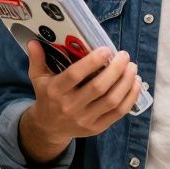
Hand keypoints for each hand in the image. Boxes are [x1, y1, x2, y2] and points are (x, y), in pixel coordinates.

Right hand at [19, 41, 142, 164]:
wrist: (49, 128)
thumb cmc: (47, 96)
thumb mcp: (38, 78)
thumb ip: (37, 59)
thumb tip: (34, 40)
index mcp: (56, 91)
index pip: (75, 75)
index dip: (92, 61)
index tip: (106, 49)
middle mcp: (70, 106)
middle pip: (99, 87)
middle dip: (116, 69)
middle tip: (124, 56)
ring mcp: (85, 120)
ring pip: (112, 100)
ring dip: (126, 82)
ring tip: (132, 67)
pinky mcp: (97, 128)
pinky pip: (118, 113)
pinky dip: (130, 97)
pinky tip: (135, 83)